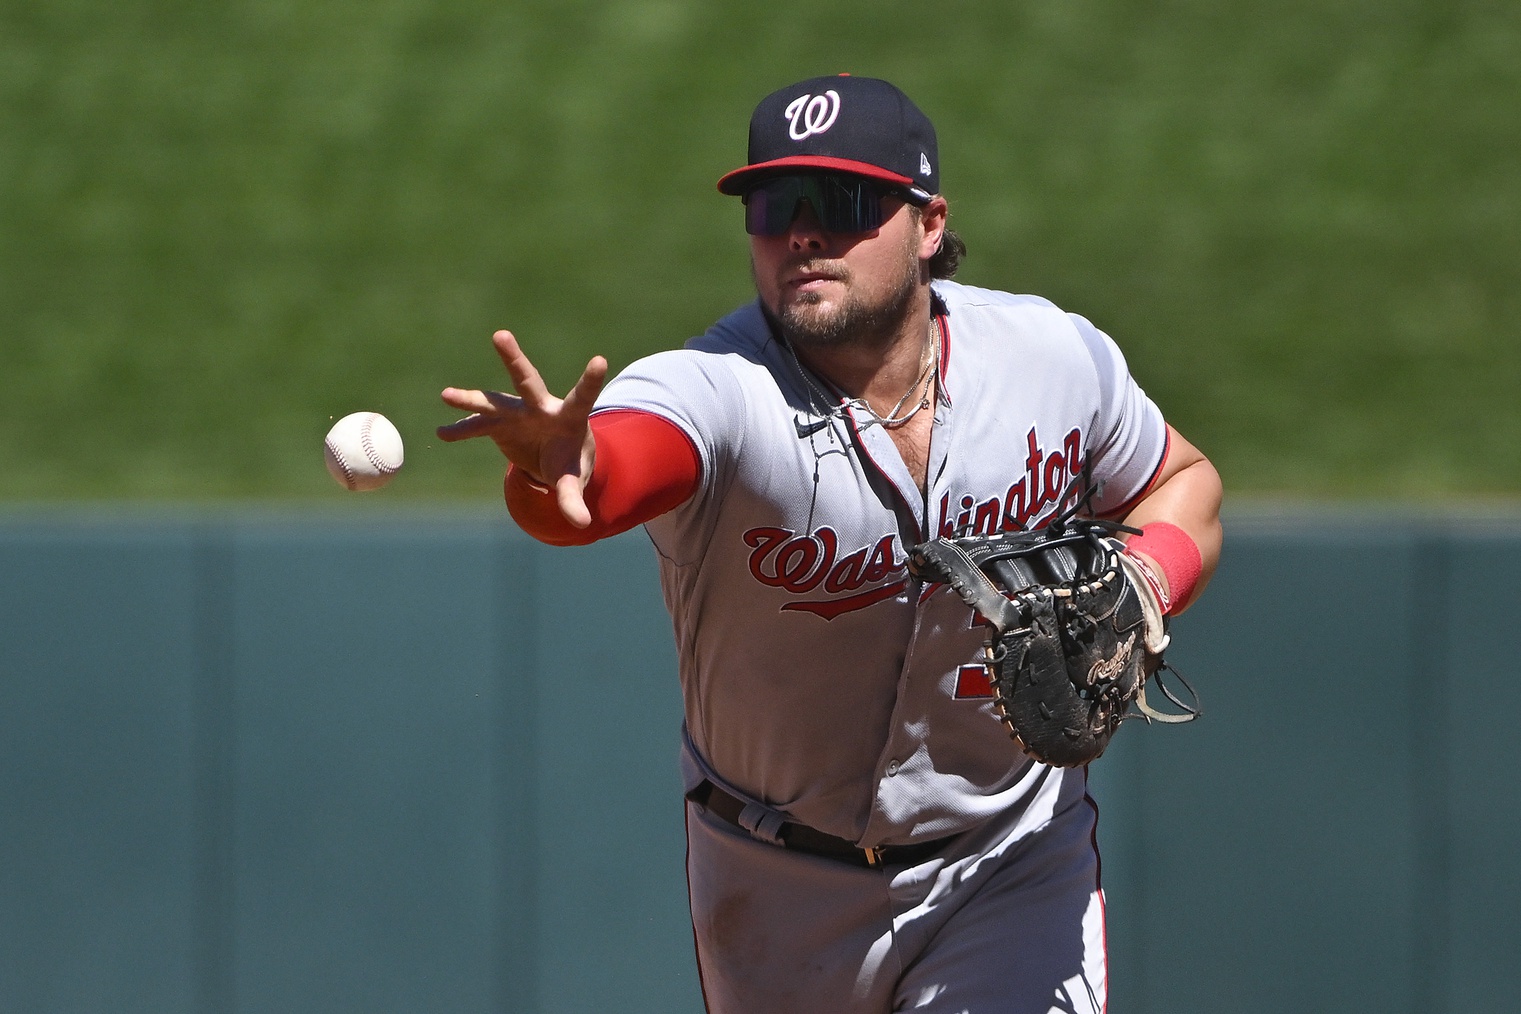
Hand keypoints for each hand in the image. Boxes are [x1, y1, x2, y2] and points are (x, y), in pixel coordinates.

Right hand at [437, 330, 608, 527]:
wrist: (551, 456)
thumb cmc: (569, 462)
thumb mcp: (572, 479)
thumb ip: (573, 499)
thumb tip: (582, 524)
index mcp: (568, 416)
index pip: (582, 396)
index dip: (590, 381)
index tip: (600, 361)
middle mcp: (539, 407)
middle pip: (527, 381)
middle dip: (513, 359)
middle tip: (500, 335)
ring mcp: (516, 413)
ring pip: (492, 402)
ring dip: (470, 399)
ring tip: (446, 395)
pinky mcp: (498, 424)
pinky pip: (476, 427)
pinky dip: (460, 431)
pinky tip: (442, 434)